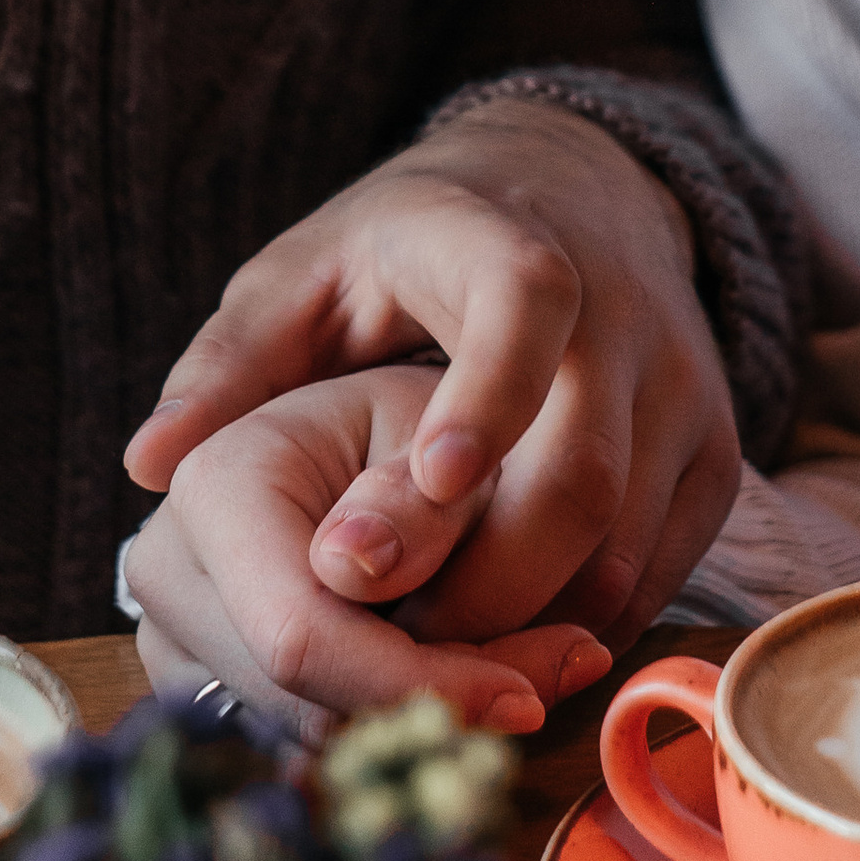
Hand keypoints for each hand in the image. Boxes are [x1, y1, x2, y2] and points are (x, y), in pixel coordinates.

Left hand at [126, 100, 740, 647]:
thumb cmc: (408, 250)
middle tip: (385, 643)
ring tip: (429, 663)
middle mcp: (622, 317)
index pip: (526, 310)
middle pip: (581, 474)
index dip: (484, 404)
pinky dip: (581, 628)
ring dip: (527, 624)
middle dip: (481, 583)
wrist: (573, 197)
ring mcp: (683, 391)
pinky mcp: (713, 458)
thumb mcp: (310, 271)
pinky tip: (503, 647)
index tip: (425, 486)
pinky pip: (660, 571)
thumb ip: (233, 361)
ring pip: (626, 545)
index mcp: (511, 247)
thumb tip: (147, 462)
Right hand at [126, 365, 616, 745]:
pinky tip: (462, 678)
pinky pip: (304, 740)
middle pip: (306, 703)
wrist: (382, 431)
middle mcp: (170, 567)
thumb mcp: (450, 426)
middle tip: (556, 677)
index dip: (418, 684)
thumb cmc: (424, 416)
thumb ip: (417, 497)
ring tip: (524, 667)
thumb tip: (355, 569)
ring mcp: (174, 635)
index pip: (303, 634)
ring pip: (310, 737)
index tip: (527, 699)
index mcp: (217, 484)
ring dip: (423, 721)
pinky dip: (391, 725)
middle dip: (436, 708)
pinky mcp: (204, 683)